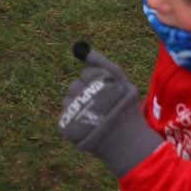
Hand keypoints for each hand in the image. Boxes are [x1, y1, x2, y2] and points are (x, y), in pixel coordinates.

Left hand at [59, 43, 160, 176]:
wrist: (126, 141)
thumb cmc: (123, 106)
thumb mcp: (119, 80)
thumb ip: (101, 63)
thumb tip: (81, 49)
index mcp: (97, 84)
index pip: (85, 74)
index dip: (96, 82)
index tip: (105, 92)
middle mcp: (84, 96)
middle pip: (74, 86)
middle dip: (85, 93)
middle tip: (99, 105)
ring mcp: (74, 112)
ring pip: (67, 100)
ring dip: (77, 105)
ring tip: (93, 116)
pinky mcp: (67, 127)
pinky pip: (64, 116)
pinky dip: (73, 119)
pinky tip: (86, 124)